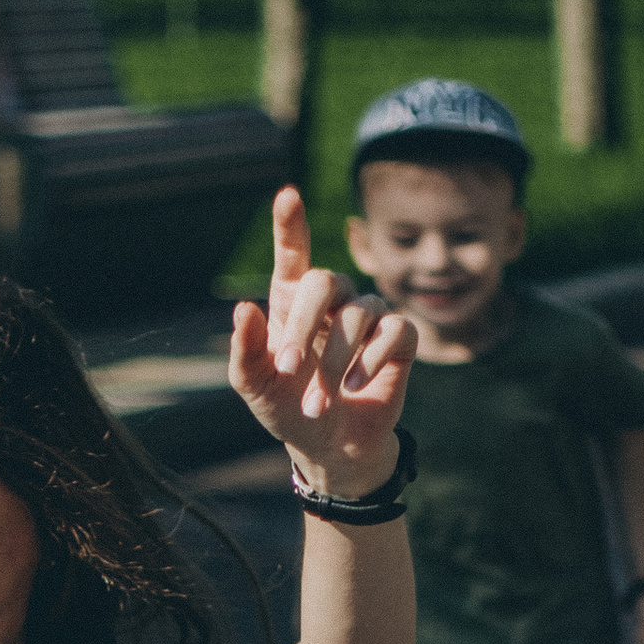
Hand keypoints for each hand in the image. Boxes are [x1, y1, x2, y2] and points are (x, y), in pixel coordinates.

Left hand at [228, 188, 415, 500]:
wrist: (328, 447)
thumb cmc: (287, 408)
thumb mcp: (255, 386)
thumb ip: (244, 350)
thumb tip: (243, 307)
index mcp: (292, 301)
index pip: (294, 253)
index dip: (291, 224)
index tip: (287, 196)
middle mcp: (333, 301)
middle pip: (325, 281)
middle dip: (304, 325)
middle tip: (288, 370)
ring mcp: (369, 317)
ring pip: (359, 314)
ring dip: (335, 363)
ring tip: (316, 405)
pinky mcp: (400, 340)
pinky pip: (394, 330)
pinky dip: (372, 358)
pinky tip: (357, 385)